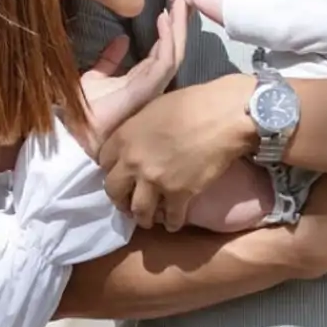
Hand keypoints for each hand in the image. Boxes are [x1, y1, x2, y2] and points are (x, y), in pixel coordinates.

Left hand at [76, 0, 188, 156]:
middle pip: (173, 49)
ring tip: (179, 3)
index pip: (162, 51)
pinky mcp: (148, 91)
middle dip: (180, 23)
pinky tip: (164, 21)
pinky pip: (165, 63)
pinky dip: (167, 41)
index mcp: (140, 81)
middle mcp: (151, 85)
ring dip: (178, 27)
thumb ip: (109, 60)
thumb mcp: (95, 78)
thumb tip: (121, 40)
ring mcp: (152, 89)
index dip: (168, 28)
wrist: (74, 132)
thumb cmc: (83, 111)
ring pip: (174, 54)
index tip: (170, 5)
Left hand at [99, 71, 256, 232]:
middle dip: (119, 199)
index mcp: (124, 136)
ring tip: (148, 220)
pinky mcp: (179, 194)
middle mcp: (133, 161)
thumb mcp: (151, 109)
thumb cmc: (192, 103)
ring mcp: (155, 180)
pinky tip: (173, 223)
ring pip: (138, 211)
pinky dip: (172, 223)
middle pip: (113, 190)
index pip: (102, 162)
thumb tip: (135, 141)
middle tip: (127, 202)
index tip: (119, 174)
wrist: (223, 116)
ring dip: (142, 218)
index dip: (111, 169)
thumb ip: (136, 129)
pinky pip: (170, 217)